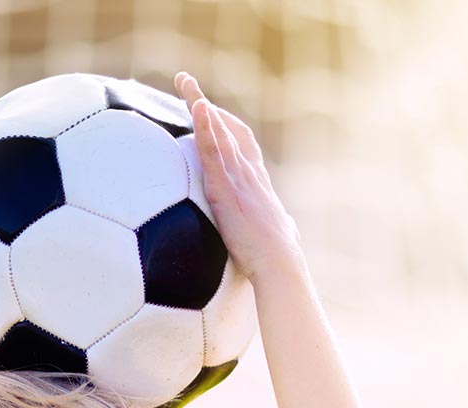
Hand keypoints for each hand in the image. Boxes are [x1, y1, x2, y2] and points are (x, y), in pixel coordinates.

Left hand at [173, 72, 306, 283]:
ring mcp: (239, 176)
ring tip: (183, 81)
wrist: (279, 265)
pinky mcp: (228, 187)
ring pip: (220, 131)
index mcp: (256, 181)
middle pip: (228, 127)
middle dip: (206, 104)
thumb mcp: (276, 234)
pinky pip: (214, 151)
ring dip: (200, 104)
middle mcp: (249, 171)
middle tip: (185, 83)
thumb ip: (274, 225)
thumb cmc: (275, 258)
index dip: (225, 123)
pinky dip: (206, 126)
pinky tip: (197, 107)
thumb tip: (284, 230)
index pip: (240, 143)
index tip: (209, 109)